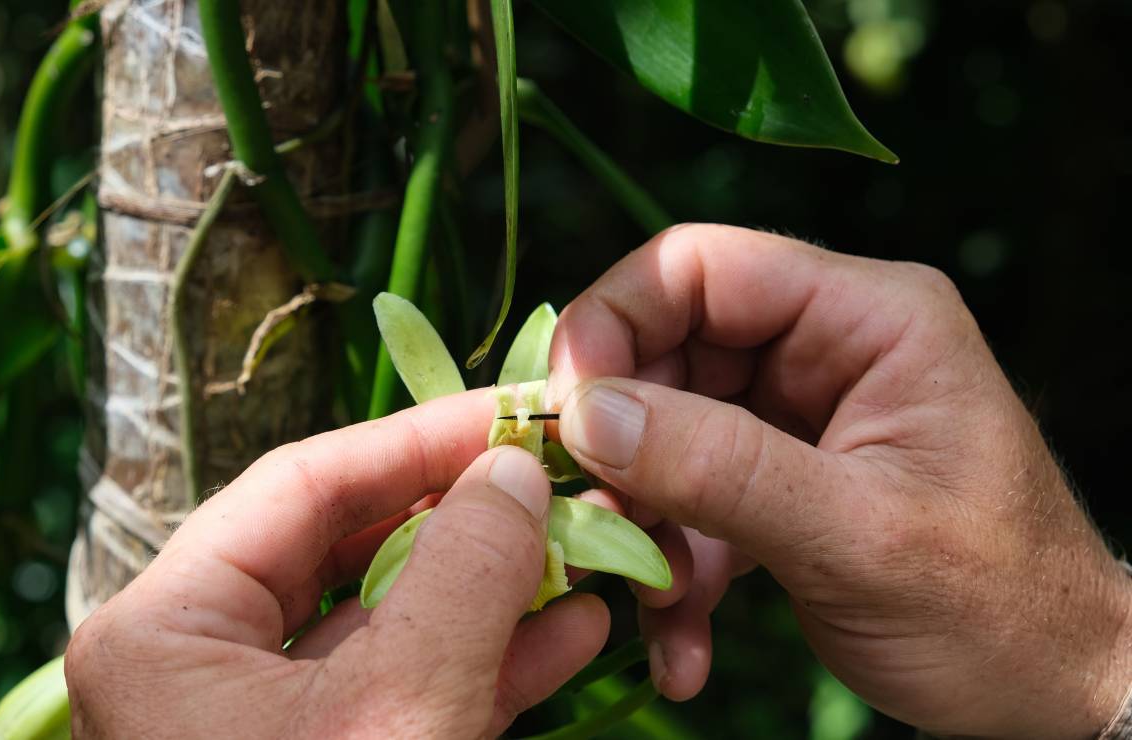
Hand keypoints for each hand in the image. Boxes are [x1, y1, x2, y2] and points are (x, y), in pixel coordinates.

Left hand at [64, 392, 609, 738]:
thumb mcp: (404, 711)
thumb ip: (464, 575)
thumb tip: (513, 469)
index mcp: (167, 628)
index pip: (306, 485)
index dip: (422, 441)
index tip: (518, 413)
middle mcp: (201, 662)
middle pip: (351, 546)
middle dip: (468, 516)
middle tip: (561, 479)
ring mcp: (264, 720)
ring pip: (393, 618)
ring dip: (494, 585)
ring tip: (588, 550)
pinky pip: (411, 687)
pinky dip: (490, 658)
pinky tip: (572, 631)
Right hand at [548, 224, 1131, 737]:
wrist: (1049, 694)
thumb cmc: (996, 608)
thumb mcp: (855, 536)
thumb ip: (718, 468)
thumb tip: (584, 414)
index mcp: (869, 317)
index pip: (704, 266)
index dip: (614, 320)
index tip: (560, 408)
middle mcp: (826, 348)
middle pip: (668, 353)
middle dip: (621, 448)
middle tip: (589, 529)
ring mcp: (797, 415)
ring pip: (664, 434)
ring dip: (644, 528)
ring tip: (658, 611)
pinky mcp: (777, 479)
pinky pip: (689, 498)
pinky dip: (673, 570)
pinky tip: (682, 644)